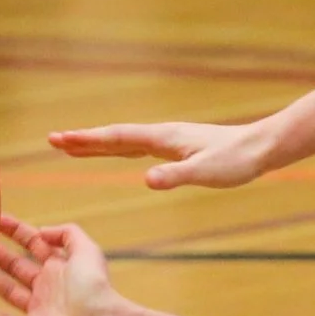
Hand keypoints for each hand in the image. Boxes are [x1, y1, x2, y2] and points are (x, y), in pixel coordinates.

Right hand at [0, 216, 125, 315]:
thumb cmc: (95, 287)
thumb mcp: (87, 250)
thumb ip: (67, 233)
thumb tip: (41, 231)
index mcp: (61, 267)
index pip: (33, 243)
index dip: (14, 230)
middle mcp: (48, 287)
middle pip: (16, 266)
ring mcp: (39, 310)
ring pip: (7, 291)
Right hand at [48, 119, 274, 189]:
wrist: (262, 148)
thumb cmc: (236, 161)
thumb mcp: (205, 173)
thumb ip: (176, 176)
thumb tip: (147, 180)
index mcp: (163, 139)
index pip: (117, 138)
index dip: (88, 141)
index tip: (60, 140)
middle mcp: (163, 135)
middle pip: (115, 136)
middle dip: (84, 140)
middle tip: (53, 140)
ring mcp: (170, 140)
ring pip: (126, 140)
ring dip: (99, 142)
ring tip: (74, 146)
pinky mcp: (179, 147)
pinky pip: (140, 146)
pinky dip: (120, 147)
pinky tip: (118, 150)